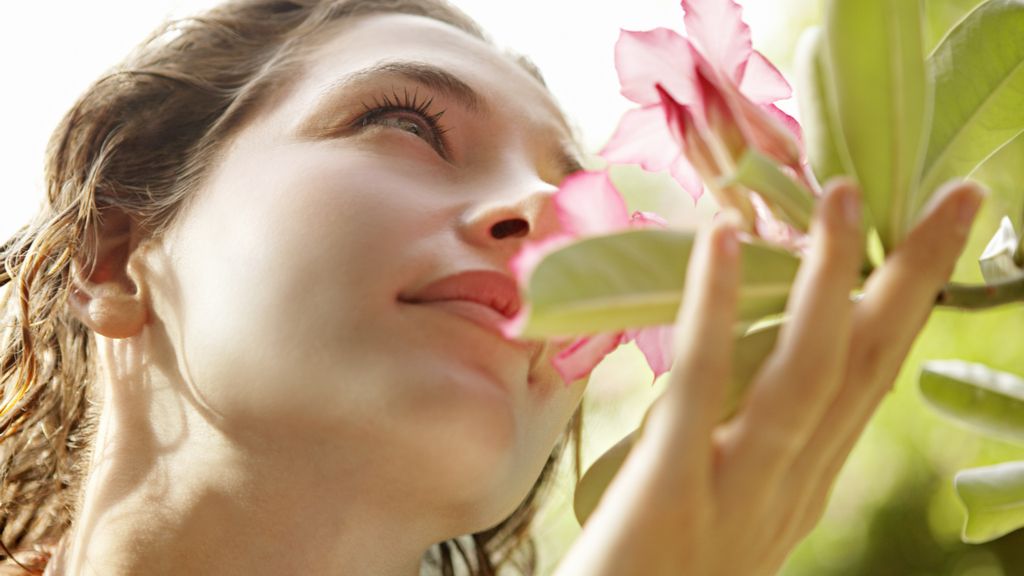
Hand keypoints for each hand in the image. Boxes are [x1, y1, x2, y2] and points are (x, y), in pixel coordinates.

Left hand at [553, 178, 984, 575]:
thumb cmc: (661, 575)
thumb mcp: (728, 506)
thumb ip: (750, 442)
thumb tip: (748, 355)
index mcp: (803, 485)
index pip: (870, 382)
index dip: (907, 305)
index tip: (937, 235)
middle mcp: (791, 488)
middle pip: (864, 368)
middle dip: (913, 280)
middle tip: (957, 196)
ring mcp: (737, 493)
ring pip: (803, 374)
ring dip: (828, 279)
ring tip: (843, 194)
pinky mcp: (671, 494)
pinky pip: (702, 389)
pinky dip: (716, 310)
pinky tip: (721, 240)